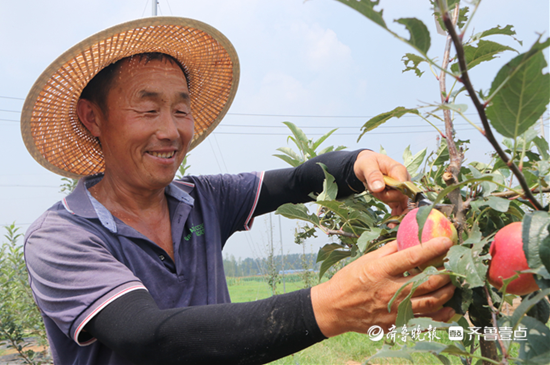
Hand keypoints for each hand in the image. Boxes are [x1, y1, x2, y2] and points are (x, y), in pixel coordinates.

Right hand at [311, 237, 455, 336]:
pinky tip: (448, 308)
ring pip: (431, 302)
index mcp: (380, 271)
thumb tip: (408, 239)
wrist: (334, 308)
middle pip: (428, 281)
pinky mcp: (395, 324)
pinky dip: (440, 315)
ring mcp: (393, 310)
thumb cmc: (348, 280)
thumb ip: (388, 251)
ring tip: (452, 285)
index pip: (413, 257)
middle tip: (454, 266)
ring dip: (447, 292)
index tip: (448, 242)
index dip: (433, 249)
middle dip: (447, 273)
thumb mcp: (365, 260)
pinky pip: (424, 320)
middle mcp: (389, 290)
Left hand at [353, 150, 408, 216]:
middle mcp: (404, 180)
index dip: (393, 192)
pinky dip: (396, 216)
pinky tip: (392, 224)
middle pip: (402, 197)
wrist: (367, 165)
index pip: (403, 185)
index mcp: (398, 170)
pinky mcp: (398, 196)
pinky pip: (401, 208)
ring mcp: (402, 189)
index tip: (379, 191)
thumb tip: (379, 187)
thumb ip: (372, 175)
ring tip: (382, 207)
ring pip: (402, 204)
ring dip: (389, 205)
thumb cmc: (367, 162)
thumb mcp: (366, 165)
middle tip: (373, 190)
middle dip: (386, 198)